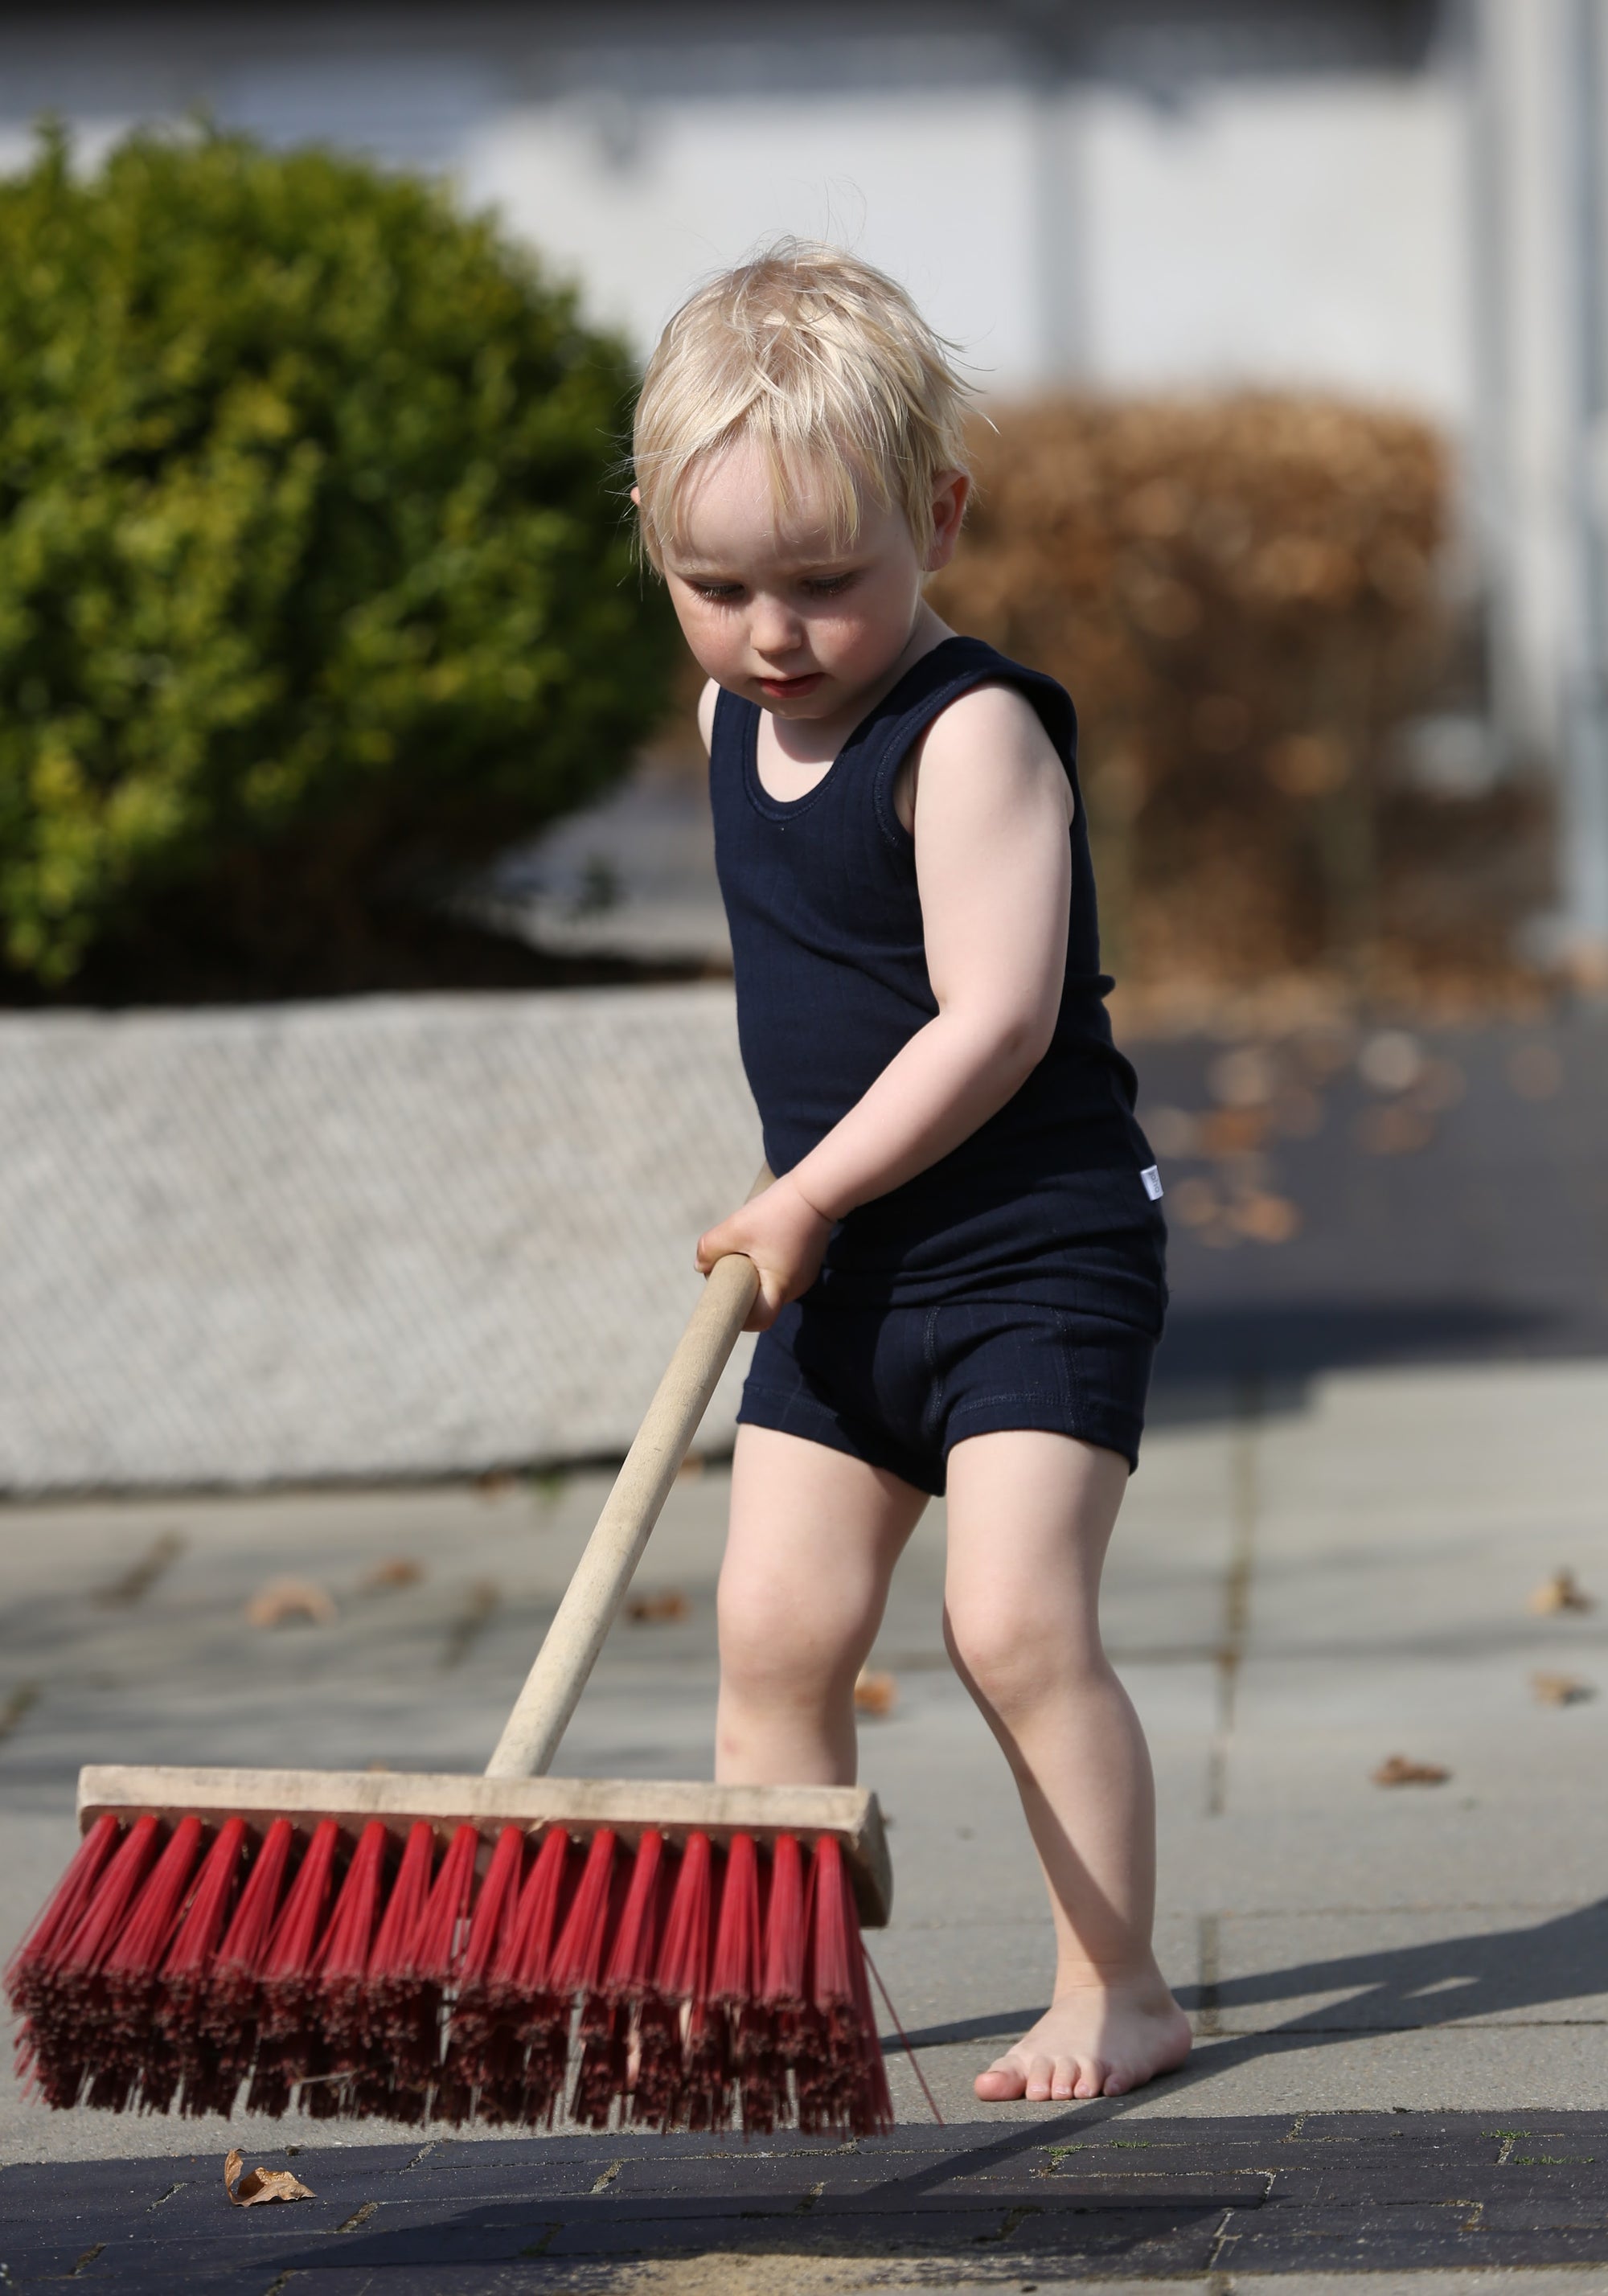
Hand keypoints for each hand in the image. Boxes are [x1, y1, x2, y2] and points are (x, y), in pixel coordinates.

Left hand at [695, 1173, 833, 1330]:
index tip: (725, 1298)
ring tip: (747, 1244)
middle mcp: (796, 1287)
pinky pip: (779, 1270)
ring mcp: (804, 1275)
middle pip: (761, 1300)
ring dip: (753, 1271)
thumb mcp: (735, 1227)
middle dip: (741, 1287)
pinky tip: (763, 1238)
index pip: (760, 1320)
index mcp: (780, 1286)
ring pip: (769, 1283)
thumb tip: (700, 1265)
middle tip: (727, 1262)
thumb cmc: (776, 1210)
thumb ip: (711, 1248)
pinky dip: (766, 1261)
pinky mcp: (806, 1261)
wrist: (816, 1190)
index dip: (739, 1317)